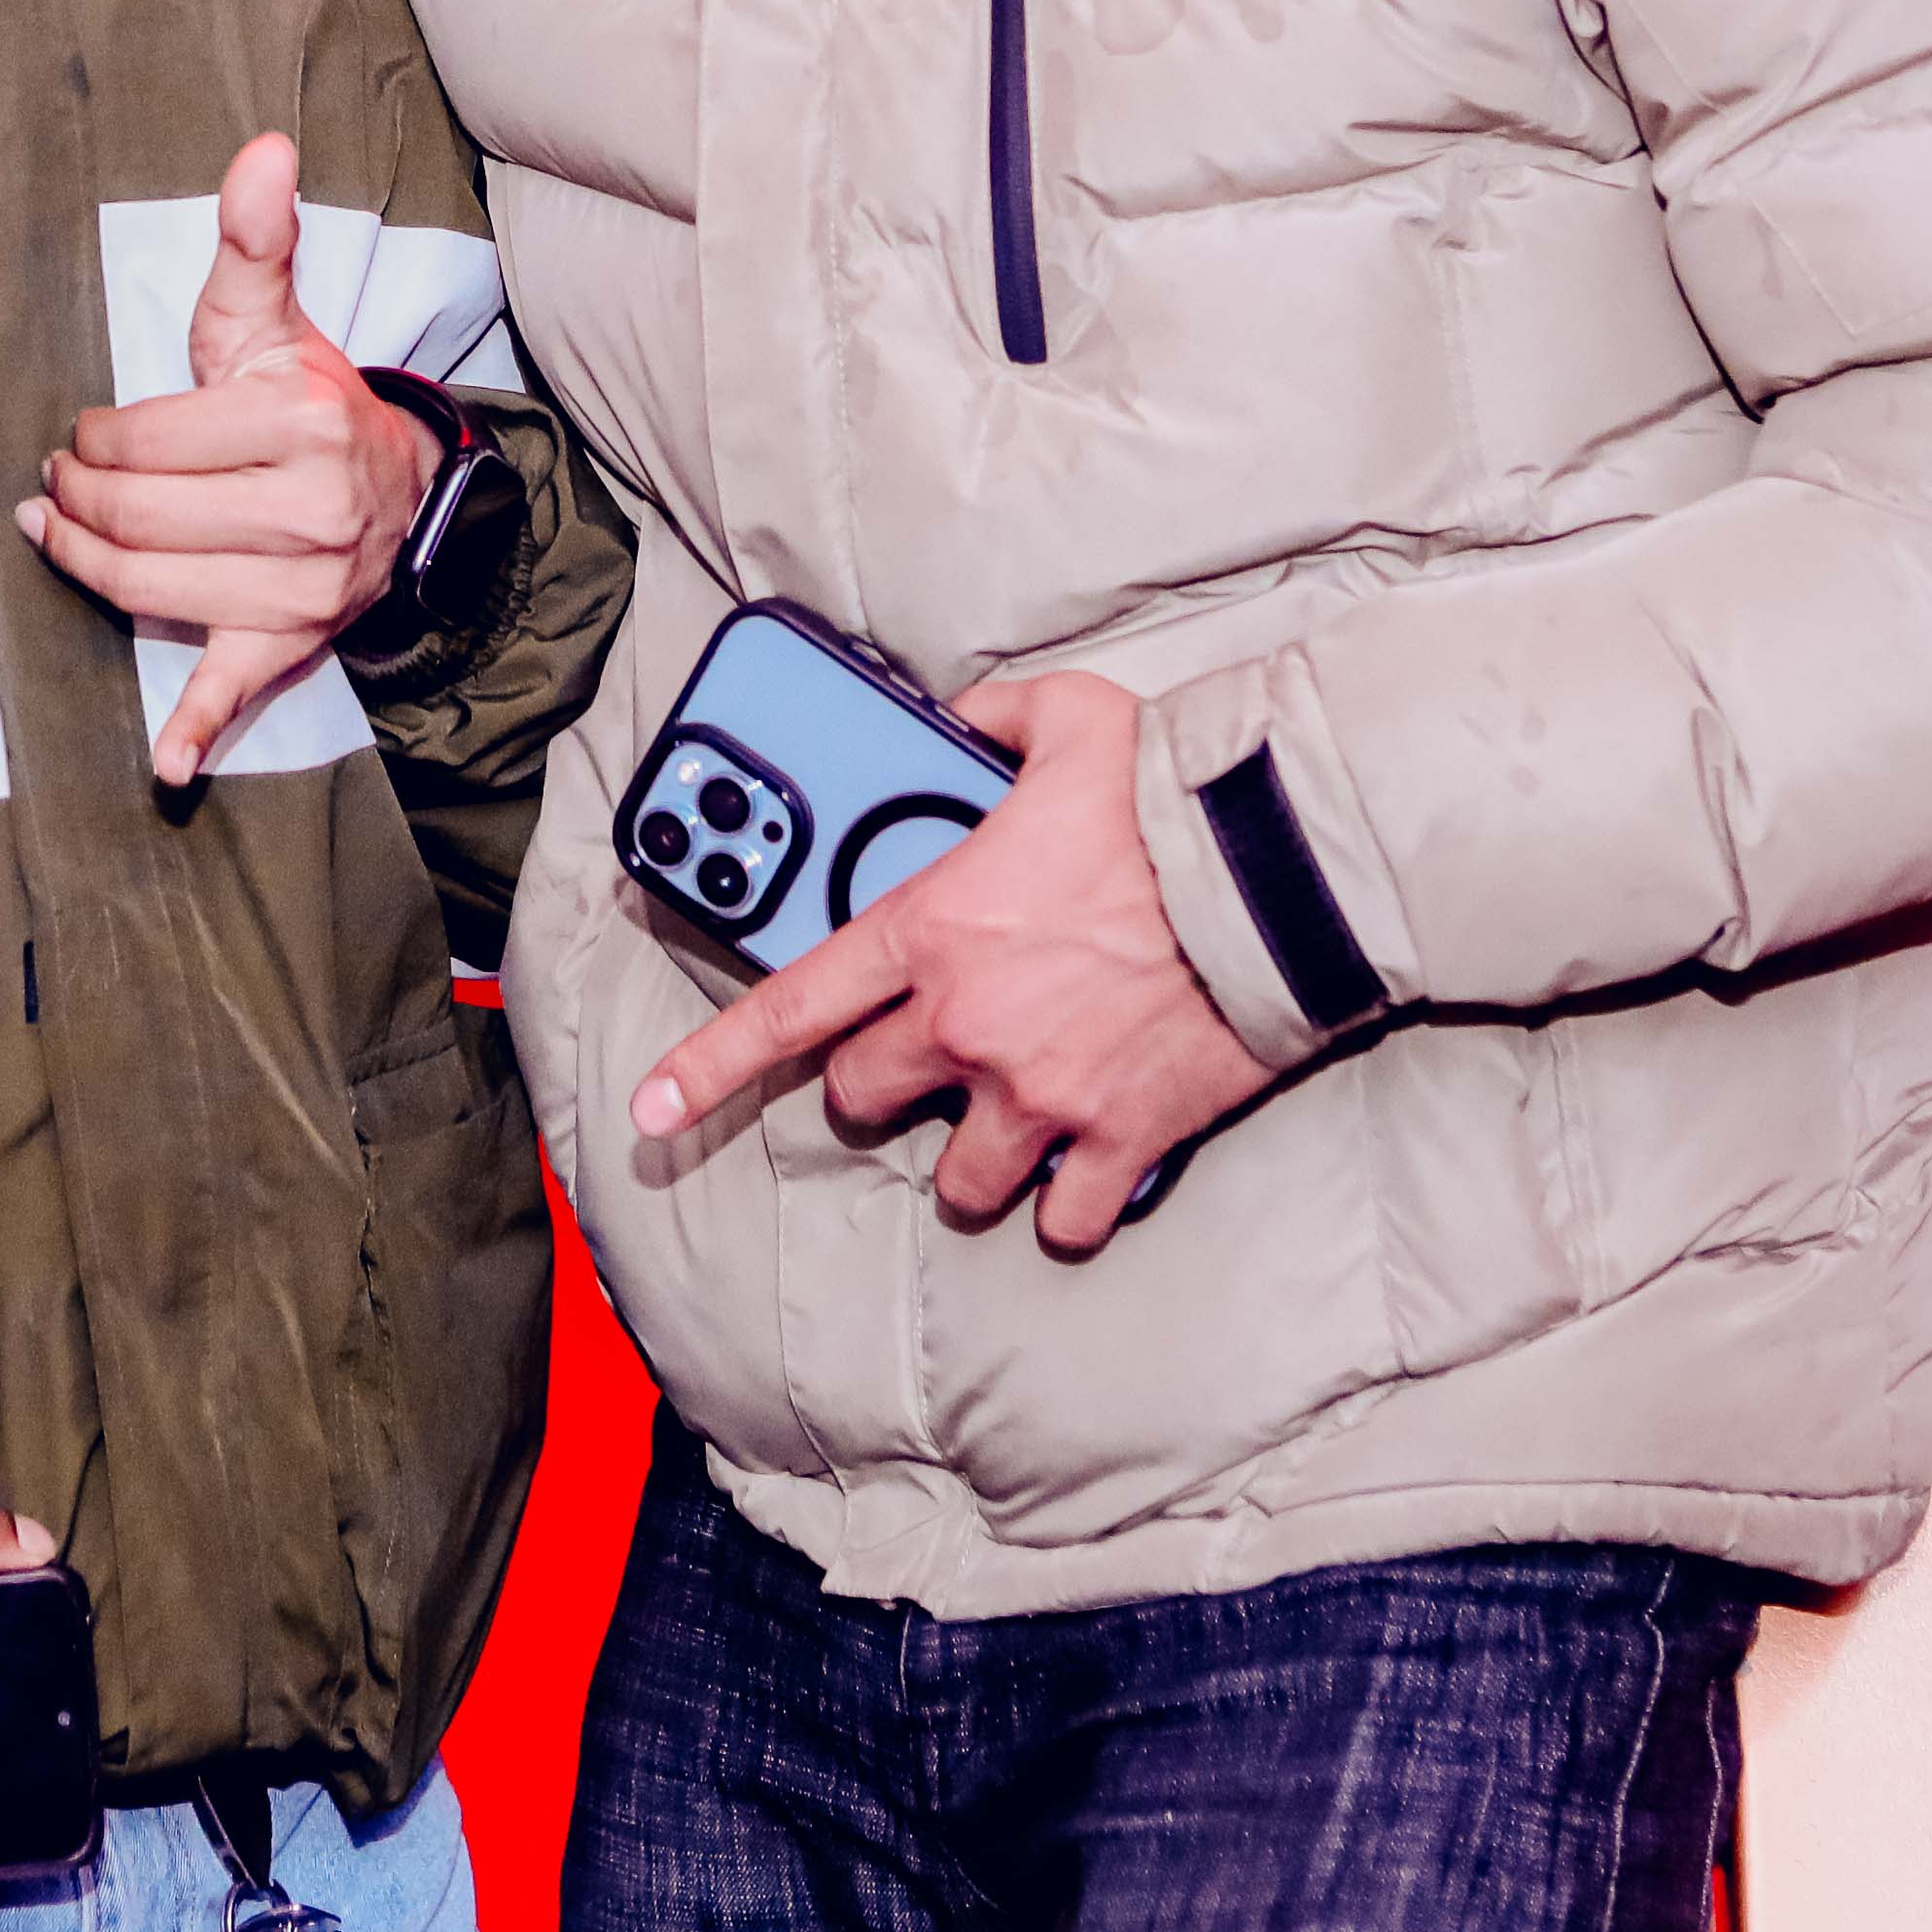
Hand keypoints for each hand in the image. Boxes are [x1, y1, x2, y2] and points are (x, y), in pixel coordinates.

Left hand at [22, 136, 435, 782]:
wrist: (402, 493)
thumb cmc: (309, 401)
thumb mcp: (274, 320)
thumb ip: (255, 239)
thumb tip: (263, 146)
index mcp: (298, 421)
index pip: (144, 441)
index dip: (91, 441)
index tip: (78, 437)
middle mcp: (307, 509)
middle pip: (135, 520)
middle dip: (73, 503)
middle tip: (52, 487)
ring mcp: (302, 586)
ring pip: (150, 591)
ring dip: (83, 570)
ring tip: (55, 536)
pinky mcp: (295, 643)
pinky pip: (240, 691)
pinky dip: (197, 731)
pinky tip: (161, 766)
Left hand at [626, 672, 1276, 1256]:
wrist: (1276, 874)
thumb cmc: (1170, 798)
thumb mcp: (1069, 719)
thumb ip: (997, 717)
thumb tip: (973, 713)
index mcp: (933, 930)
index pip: (793, 1007)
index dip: (711, 1065)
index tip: (655, 1108)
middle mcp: (968, 1024)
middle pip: (868, 1097)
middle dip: (887, 1085)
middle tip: (932, 1059)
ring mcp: (1040, 1092)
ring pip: (960, 1178)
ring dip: (976, 1160)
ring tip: (1012, 1125)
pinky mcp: (1118, 1139)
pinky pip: (1064, 1218)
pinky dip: (1070, 1207)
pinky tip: (1085, 1175)